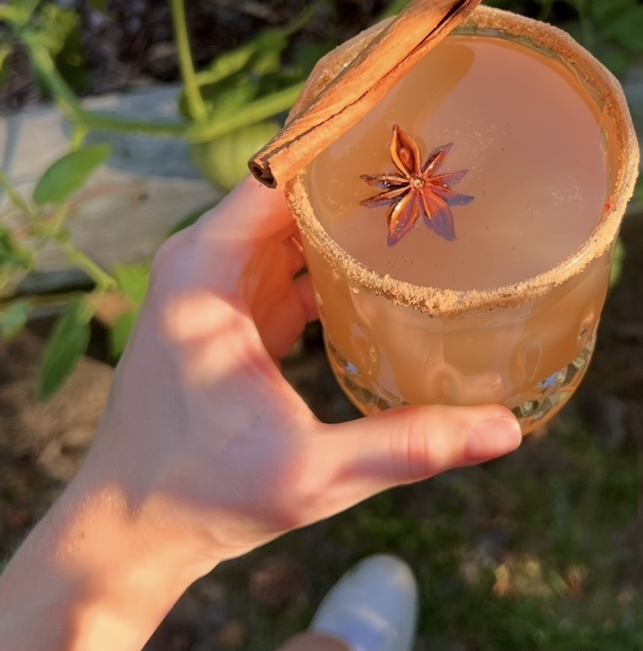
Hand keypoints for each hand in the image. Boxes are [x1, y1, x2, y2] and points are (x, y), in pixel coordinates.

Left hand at [75, 177, 521, 569]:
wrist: (127, 534)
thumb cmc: (200, 498)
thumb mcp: (311, 474)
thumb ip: (406, 445)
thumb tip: (506, 430)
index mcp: (206, 271)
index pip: (280, 169)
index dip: (343, 138)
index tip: (410, 116)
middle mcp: (203, 263)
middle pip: (292, 190)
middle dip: (363, 177)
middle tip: (446, 162)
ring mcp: (215, 288)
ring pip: (292, 226)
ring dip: (352, 218)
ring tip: (433, 203)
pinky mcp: (229, 317)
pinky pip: (289, 264)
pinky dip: (335, 260)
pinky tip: (391, 267)